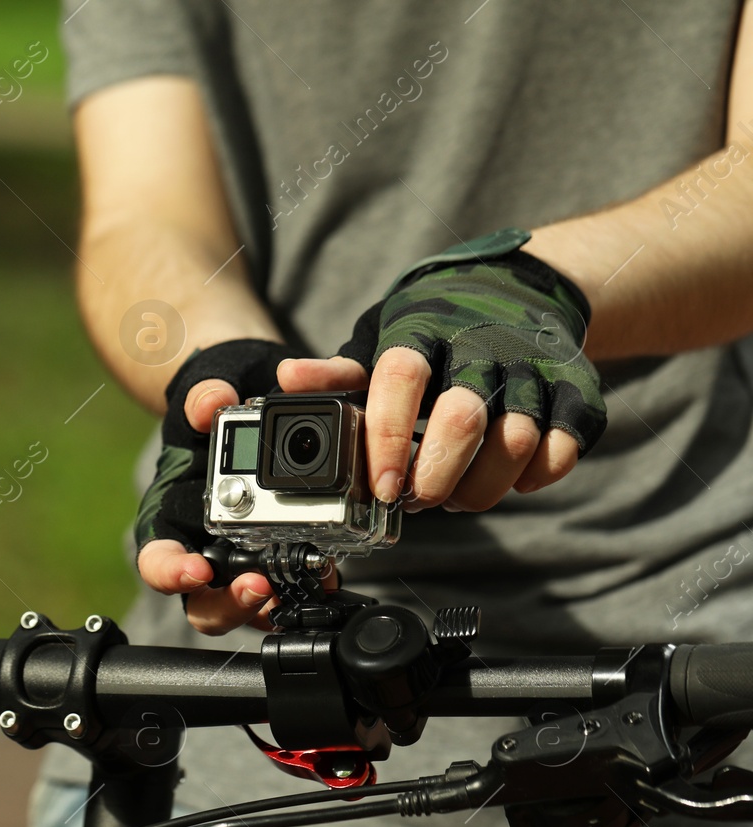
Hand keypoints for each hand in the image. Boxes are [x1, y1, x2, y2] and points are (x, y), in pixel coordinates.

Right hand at [135, 339, 303, 634]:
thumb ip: (204, 394)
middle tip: (260, 585)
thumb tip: (210, 404)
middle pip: (204, 603)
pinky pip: (290, 589)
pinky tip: (330, 574)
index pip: (157, 559)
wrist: (251, 404)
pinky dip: (308, 587)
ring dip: (276, 605)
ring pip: (251, 607)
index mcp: (172, 517)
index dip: (170, 572)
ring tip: (307, 583)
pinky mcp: (280, 557)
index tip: (196, 570)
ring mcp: (242, 559)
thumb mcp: (207, 389)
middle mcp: (203, 548)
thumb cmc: (217, 406)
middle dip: (231, 603)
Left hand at [296, 228, 604, 512]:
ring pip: (517, 440)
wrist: (520, 290)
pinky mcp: (577, 388)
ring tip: (457, 496)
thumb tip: (288, 380)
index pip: (401, 378)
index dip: (388, 437)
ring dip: (482, 487)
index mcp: (424, 330)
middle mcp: (484, 343)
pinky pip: (565, 448)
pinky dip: (535, 477)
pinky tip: (509, 479)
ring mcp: (535, 365)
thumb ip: (339, 373)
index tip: (381, 486)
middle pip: (463, 417)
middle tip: (419, 498)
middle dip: (436, 475)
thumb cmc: (437, 331)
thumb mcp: (381, 341)